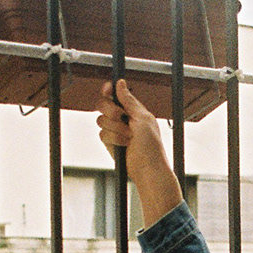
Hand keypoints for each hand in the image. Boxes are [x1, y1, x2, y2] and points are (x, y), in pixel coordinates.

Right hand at [94, 80, 182, 226]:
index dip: (109, 91)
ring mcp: (115, 130)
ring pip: (101, 120)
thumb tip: (120, 83)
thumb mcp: (143, 118)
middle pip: (103, 105)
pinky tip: (124, 145)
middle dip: (111, 110)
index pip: (115, 95)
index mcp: (133, 110)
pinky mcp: (109, 143)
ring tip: (129, 136)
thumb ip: (128, 101)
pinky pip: (102, 134)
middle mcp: (122, 119)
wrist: (147, 168)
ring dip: (115, 128)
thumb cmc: (151, 145)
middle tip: (121, 117)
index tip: (107, 89)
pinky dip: (113, 139)